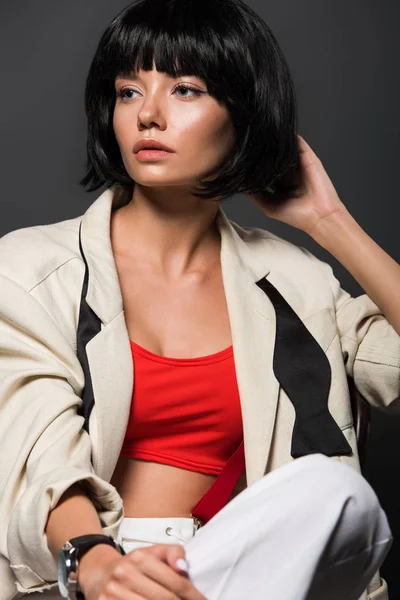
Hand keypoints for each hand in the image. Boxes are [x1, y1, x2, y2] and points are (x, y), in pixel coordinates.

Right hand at [79, 542, 206, 599]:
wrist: (99, 573)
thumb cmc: (133, 565)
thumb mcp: (154, 551)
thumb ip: (174, 553)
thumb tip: (183, 568)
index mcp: (141, 558)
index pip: (176, 582)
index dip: (194, 596)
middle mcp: (126, 574)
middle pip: (165, 599)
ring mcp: (113, 593)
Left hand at [245, 135, 349, 237]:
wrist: (319, 215)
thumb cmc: (296, 215)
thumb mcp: (268, 206)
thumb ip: (254, 195)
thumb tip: (238, 184)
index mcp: (278, 185)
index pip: (263, 171)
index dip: (253, 166)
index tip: (239, 160)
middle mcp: (287, 173)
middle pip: (271, 159)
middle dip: (261, 153)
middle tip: (245, 143)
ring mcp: (298, 164)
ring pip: (282, 149)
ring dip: (272, 144)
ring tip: (258, 136)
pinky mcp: (308, 157)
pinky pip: (297, 143)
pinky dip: (287, 138)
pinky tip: (275, 134)